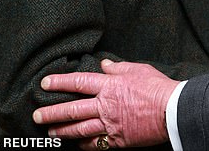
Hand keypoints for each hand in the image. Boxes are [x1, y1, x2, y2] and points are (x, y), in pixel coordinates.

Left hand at [33, 59, 178, 148]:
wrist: (172, 110)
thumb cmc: (157, 87)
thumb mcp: (138, 69)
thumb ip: (118, 67)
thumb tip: (104, 64)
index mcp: (110, 86)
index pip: (79, 82)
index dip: (60, 82)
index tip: (45, 83)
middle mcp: (106, 106)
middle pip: (73, 109)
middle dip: (52, 111)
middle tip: (36, 114)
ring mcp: (110, 124)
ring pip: (80, 129)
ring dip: (62, 130)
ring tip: (50, 131)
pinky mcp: (117, 139)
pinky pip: (95, 143)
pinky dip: (83, 144)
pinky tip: (75, 144)